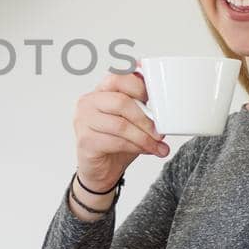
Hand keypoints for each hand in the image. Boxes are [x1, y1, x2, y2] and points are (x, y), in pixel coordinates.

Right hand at [73, 67, 168, 193]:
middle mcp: (88, 102)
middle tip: (160, 132)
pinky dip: (136, 147)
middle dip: (146, 119)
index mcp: (101, 91)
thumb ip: (142, 108)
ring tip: (157, 145)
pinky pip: (116, 142)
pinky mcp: (85, 141)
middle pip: (121, 102)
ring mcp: (83, 121)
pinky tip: (145, 151)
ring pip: (121, 125)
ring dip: (144, 137)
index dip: (140, 87)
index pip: (119, 77)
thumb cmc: (117, 141)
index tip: (156, 101)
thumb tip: (165, 108)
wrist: (100, 170)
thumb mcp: (131, 120)